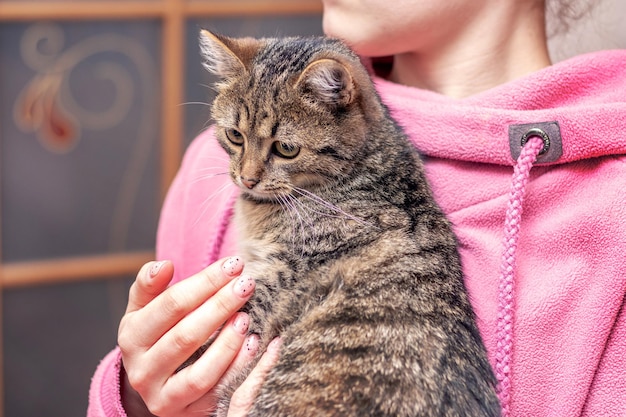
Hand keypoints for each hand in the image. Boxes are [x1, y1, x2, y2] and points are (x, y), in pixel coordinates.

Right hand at [118, 257, 262, 416]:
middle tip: (247, 285)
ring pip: (200, 374)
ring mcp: (163, 397)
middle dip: (220, 307)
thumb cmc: (157, 332)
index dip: (205, 282)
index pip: (171, 305)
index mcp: (131, 337)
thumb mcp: (145, 308)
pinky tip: (254, 345)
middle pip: (185, 337)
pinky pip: (216, 394)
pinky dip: (237, 369)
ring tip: (247, 318)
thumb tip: (164, 266)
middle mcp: (142, 371)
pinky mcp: (186, 413)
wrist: (154, 378)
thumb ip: (149, 284)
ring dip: (228, 344)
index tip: (234, 265)